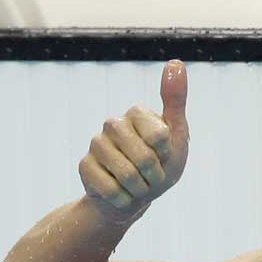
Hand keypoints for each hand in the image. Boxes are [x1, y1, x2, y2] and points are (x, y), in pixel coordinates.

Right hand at [79, 60, 189, 221]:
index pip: (160, 137)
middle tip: (153, 176)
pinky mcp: (84, 165)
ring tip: (138, 185)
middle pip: (144, 158)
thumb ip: (175, 100)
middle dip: (155, 176)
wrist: (136, 196)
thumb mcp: (177, 135)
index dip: (167, 155)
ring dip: (141, 189)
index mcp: (137, 113)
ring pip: (126, 175)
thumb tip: (176, 62)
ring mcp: (96, 143)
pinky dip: (124, 198)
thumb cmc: (162, 164)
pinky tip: (122, 193)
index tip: (164, 155)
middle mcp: (113, 123)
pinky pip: (109, 188)